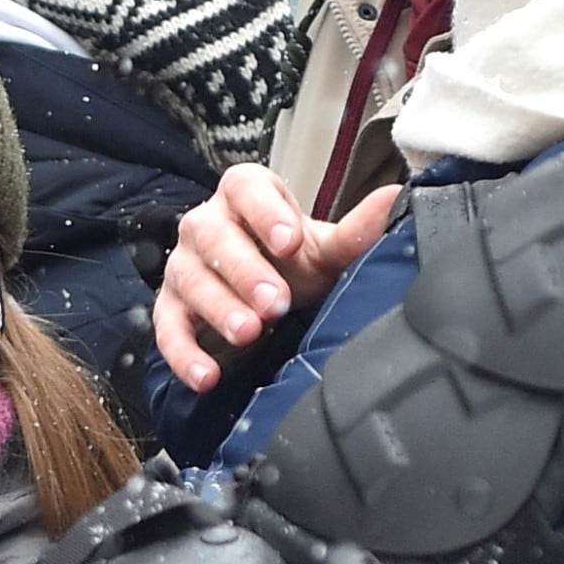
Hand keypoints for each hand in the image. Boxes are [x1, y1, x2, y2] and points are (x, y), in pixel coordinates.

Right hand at [151, 168, 397, 394]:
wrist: (269, 297)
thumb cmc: (293, 264)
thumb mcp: (325, 250)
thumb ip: (355, 231)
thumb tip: (396, 199)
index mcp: (245, 196)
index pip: (244, 188)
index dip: (264, 212)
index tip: (290, 241)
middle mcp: (207, 225)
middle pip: (212, 235)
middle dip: (245, 270)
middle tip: (277, 301)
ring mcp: (184, 267)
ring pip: (190, 280)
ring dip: (218, 308)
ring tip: (249, 333)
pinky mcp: (170, 309)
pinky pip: (168, 329)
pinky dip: (184, 354)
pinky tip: (207, 375)